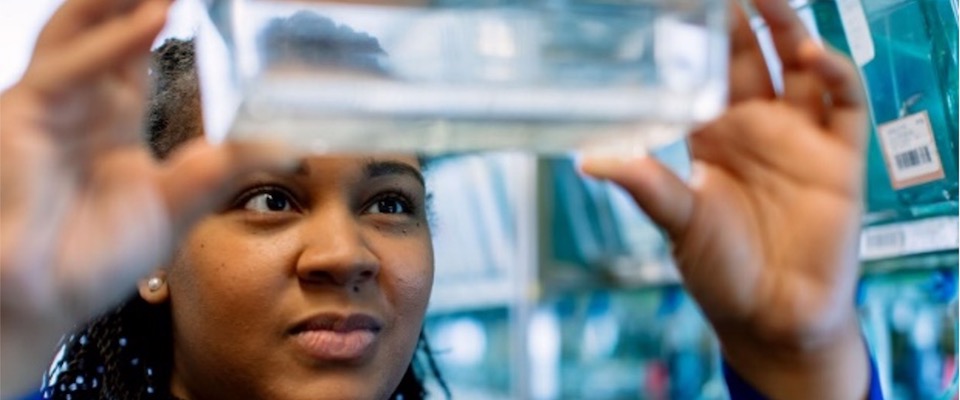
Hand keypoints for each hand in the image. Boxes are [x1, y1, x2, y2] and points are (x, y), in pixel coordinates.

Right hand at [0, 0, 293, 394]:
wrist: (47, 297)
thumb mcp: (178, 204)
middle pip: (109, 24)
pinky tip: (154, 16)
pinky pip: (71, 66)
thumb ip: (225, 169)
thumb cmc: (96, 256)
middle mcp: (82, 100)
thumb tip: (286, 149)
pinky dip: (114, 40)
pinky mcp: (26, 114)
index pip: (140, 49)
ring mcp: (51, 102)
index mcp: (115, 118)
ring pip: (84, 26)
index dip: (165, 16)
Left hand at [583, 0, 869, 397]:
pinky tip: (811, 55)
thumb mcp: (676, 222)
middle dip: (741, 18)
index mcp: (714, 136)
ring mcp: (800, 140)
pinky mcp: (840, 160)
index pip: (706, 70)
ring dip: (788, 29)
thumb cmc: (721, 273)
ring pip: (800, 68)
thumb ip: (645, 185)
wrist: (771, 321)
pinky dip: (834, 74)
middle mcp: (757, 129)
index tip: (680, 2)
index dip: (700, 34)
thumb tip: (592, 158)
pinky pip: (845, 105)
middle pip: (752, 56)